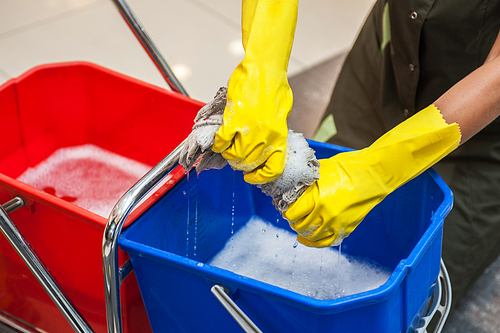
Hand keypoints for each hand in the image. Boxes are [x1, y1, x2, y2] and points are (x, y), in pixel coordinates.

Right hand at [212, 0, 297, 184]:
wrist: (265, 68)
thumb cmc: (275, 85)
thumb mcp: (282, 113)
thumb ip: (274, 129)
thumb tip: (266, 140)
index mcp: (279, 136)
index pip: (272, 169)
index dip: (260, 177)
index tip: (251, 176)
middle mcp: (266, 137)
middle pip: (249, 162)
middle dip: (240, 163)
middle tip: (234, 157)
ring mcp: (250, 129)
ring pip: (234, 154)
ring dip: (228, 154)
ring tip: (226, 148)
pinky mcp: (234, 120)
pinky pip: (222, 140)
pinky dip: (218, 143)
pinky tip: (218, 141)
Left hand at [284, 105, 460, 246]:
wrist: (374, 174)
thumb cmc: (348, 167)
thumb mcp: (321, 171)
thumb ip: (307, 182)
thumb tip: (292, 186)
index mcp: (318, 198)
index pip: (293, 213)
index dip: (286, 211)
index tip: (286, 208)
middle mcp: (326, 214)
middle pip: (300, 226)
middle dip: (293, 222)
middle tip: (292, 217)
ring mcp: (337, 223)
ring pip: (312, 237)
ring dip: (303, 234)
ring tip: (299, 228)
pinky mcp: (347, 228)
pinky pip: (327, 242)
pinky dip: (316, 243)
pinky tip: (309, 239)